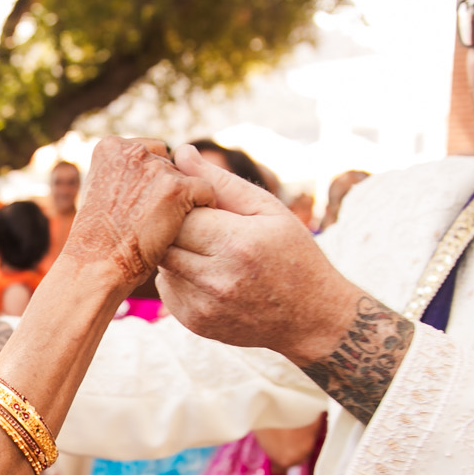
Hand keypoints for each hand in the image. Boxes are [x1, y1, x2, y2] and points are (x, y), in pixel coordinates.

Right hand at [64, 137, 218, 288]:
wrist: (96, 265)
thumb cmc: (97, 238)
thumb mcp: (100, 191)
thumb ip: (123, 173)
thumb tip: (149, 167)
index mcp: (111, 147)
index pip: (150, 152)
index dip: (151, 181)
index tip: (141, 205)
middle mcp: (133, 151)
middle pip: (170, 164)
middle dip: (167, 189)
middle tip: (150, 220)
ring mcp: (156, 169)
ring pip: (188, 179)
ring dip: (183, 201)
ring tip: (165, 227)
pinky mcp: (176, 188)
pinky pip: (206, 190)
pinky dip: (203, 208)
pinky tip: (186, 227)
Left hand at [161, 148, 408, 421]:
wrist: (311, 318)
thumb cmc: (293, 254)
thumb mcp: (268, 210)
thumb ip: (221, 182)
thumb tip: (180, 152)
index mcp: (238, 243)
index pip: (181, 211)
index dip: (185, 201)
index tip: (201, 202)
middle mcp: (217, 278)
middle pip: (165, 238)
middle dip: (175, 225)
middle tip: (200, 223)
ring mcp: (204, 305)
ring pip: (161, 262)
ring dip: (175, 250)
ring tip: (208, 248)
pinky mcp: (195, 322)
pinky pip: (166, 287)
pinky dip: (179, 276)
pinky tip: (207, 274)